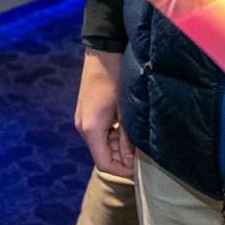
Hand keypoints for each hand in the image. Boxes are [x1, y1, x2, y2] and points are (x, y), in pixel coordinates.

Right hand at [75, 48, 133, 177]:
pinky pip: (99, 133)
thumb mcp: (126, 111)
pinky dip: (113, 136)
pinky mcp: (87, 113)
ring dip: (118, 147)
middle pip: (102, 155)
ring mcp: (83, 120)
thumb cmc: (116, 80)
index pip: (104, 164)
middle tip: (141, 154)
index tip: (138, 168)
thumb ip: (127, 138)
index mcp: (91, 129)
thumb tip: (131, 160)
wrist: (104, 53)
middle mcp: (83, 128)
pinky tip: (127, 129)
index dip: (122, 170)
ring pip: (101, 144)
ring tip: (136, 141)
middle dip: (121, 159)